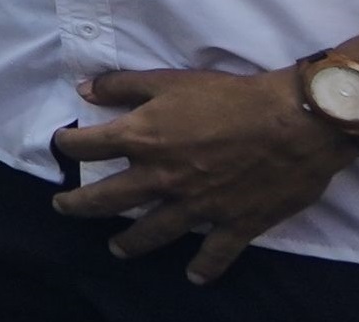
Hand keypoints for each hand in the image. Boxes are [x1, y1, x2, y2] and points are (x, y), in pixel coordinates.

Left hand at [51, 66, 357, 282]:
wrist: (295, 123)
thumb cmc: (231, 97)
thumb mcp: (170, 80)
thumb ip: (123, 86)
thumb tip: (83, 89)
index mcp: (142, 139)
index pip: (86, 147)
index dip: (68, 146)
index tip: (62, 147)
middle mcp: (162, 178)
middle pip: (106, 199)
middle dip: (78, 205)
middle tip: (62, 208)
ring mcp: (196, 206)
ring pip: (151, 233)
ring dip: (129, 242)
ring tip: (116, 248)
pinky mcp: (234, 223)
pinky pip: (214, 254)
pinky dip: (204, 268)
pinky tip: (193, 277)